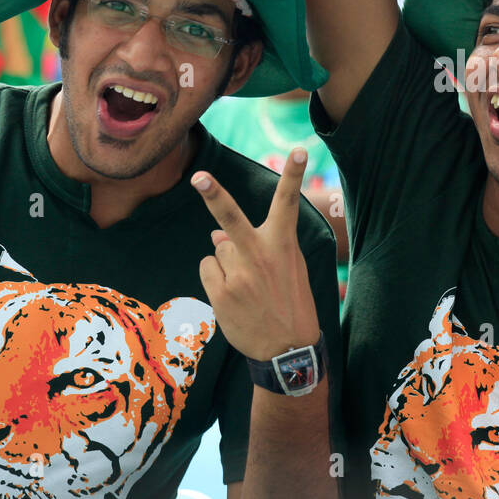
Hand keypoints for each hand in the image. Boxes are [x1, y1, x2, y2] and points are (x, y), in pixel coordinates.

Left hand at [193, 147, 319, 361]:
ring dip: (227, 262)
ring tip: (247, 286)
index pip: (288, 202)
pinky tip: (234, 295)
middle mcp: (260, 255)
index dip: (294, 174)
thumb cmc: (288, 300)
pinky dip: (216, 278)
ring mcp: (238, 275)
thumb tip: (216, 235)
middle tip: (198, 177)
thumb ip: (255, 245)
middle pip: (231, 218)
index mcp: (283, 244)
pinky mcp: (221, 293)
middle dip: (214, 194)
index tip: (299, 150)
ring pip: (219, 250)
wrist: (287, 349)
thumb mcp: (284, 268)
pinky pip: (208, 269)